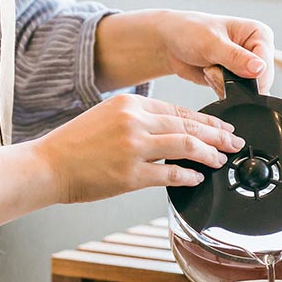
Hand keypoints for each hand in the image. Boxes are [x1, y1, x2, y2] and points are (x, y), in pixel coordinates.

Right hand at [33, 94, 244, 202]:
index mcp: (131, 104)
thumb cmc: (74, 146)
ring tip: (222, 159)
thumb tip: (172, 131)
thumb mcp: (107, 117)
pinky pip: (170, 173)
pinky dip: (189, 175)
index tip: (221, 127)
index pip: (178, 110)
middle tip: (234, 142)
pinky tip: (198, 177)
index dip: (205, 120)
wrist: (47, 165)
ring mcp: (134, 148)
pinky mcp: (131, 174)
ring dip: (209, 154)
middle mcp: (135, 121)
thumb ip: (138, 120)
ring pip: (186, 146)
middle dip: (217, 135)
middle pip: (188, 126)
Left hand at [153, 11, 274, 96]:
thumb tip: (259, 69)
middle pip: (258, 81)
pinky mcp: (236, 80)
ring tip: (209, 67)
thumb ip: (235, 57)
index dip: (251, 76)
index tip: (231, 73)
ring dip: (222, 84)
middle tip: (212, 67)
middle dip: (232, 80)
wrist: (170, 43)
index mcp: (259, 34)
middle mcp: (256, 51)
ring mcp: (246, 67)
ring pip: (245, 91)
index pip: (266, 64)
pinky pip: (234, 96)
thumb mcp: (211, 43)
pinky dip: (219, 90)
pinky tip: (209, 74)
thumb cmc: (189, 32)